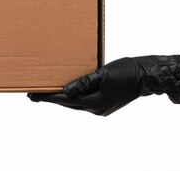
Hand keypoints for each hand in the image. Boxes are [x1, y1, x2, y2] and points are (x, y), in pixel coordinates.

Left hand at [28, 54, 179, 115]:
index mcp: (94, 103)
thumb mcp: (103, 74)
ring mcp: (101, 108)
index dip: (47, 97)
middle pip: (68, 103)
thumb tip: (66, 90)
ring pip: (76, 102)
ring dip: (62, 97)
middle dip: (51, 98)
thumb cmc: (126, 71)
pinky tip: (68, 88)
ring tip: (47, 90)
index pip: (64, 100)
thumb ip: (84, 82)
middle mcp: (96, 109)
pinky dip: (74, 95)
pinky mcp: (105, 103)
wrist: (147, 75)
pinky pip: (84, 100)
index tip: (32, 95)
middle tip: (33, 93)